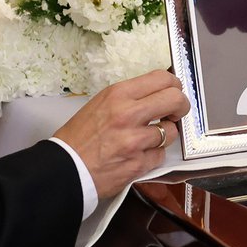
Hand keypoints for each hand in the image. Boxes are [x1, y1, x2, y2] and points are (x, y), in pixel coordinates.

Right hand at [53, 70, 188, 198]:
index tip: (174, 92)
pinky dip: (153, 155)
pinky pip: (160, 155)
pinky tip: (139, 155)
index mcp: (118, 94)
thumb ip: (130, 98)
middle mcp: (128, 114)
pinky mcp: (138, 164)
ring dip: (165, 134)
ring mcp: (135, 140)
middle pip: (175, 99)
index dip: (174, 85)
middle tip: (175, 113)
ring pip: (171, 131)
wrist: (65, 168)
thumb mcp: (101, 103)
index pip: (162, 78)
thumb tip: (158, 94)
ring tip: (149, 138)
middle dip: (181, 106)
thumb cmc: (80, 136)